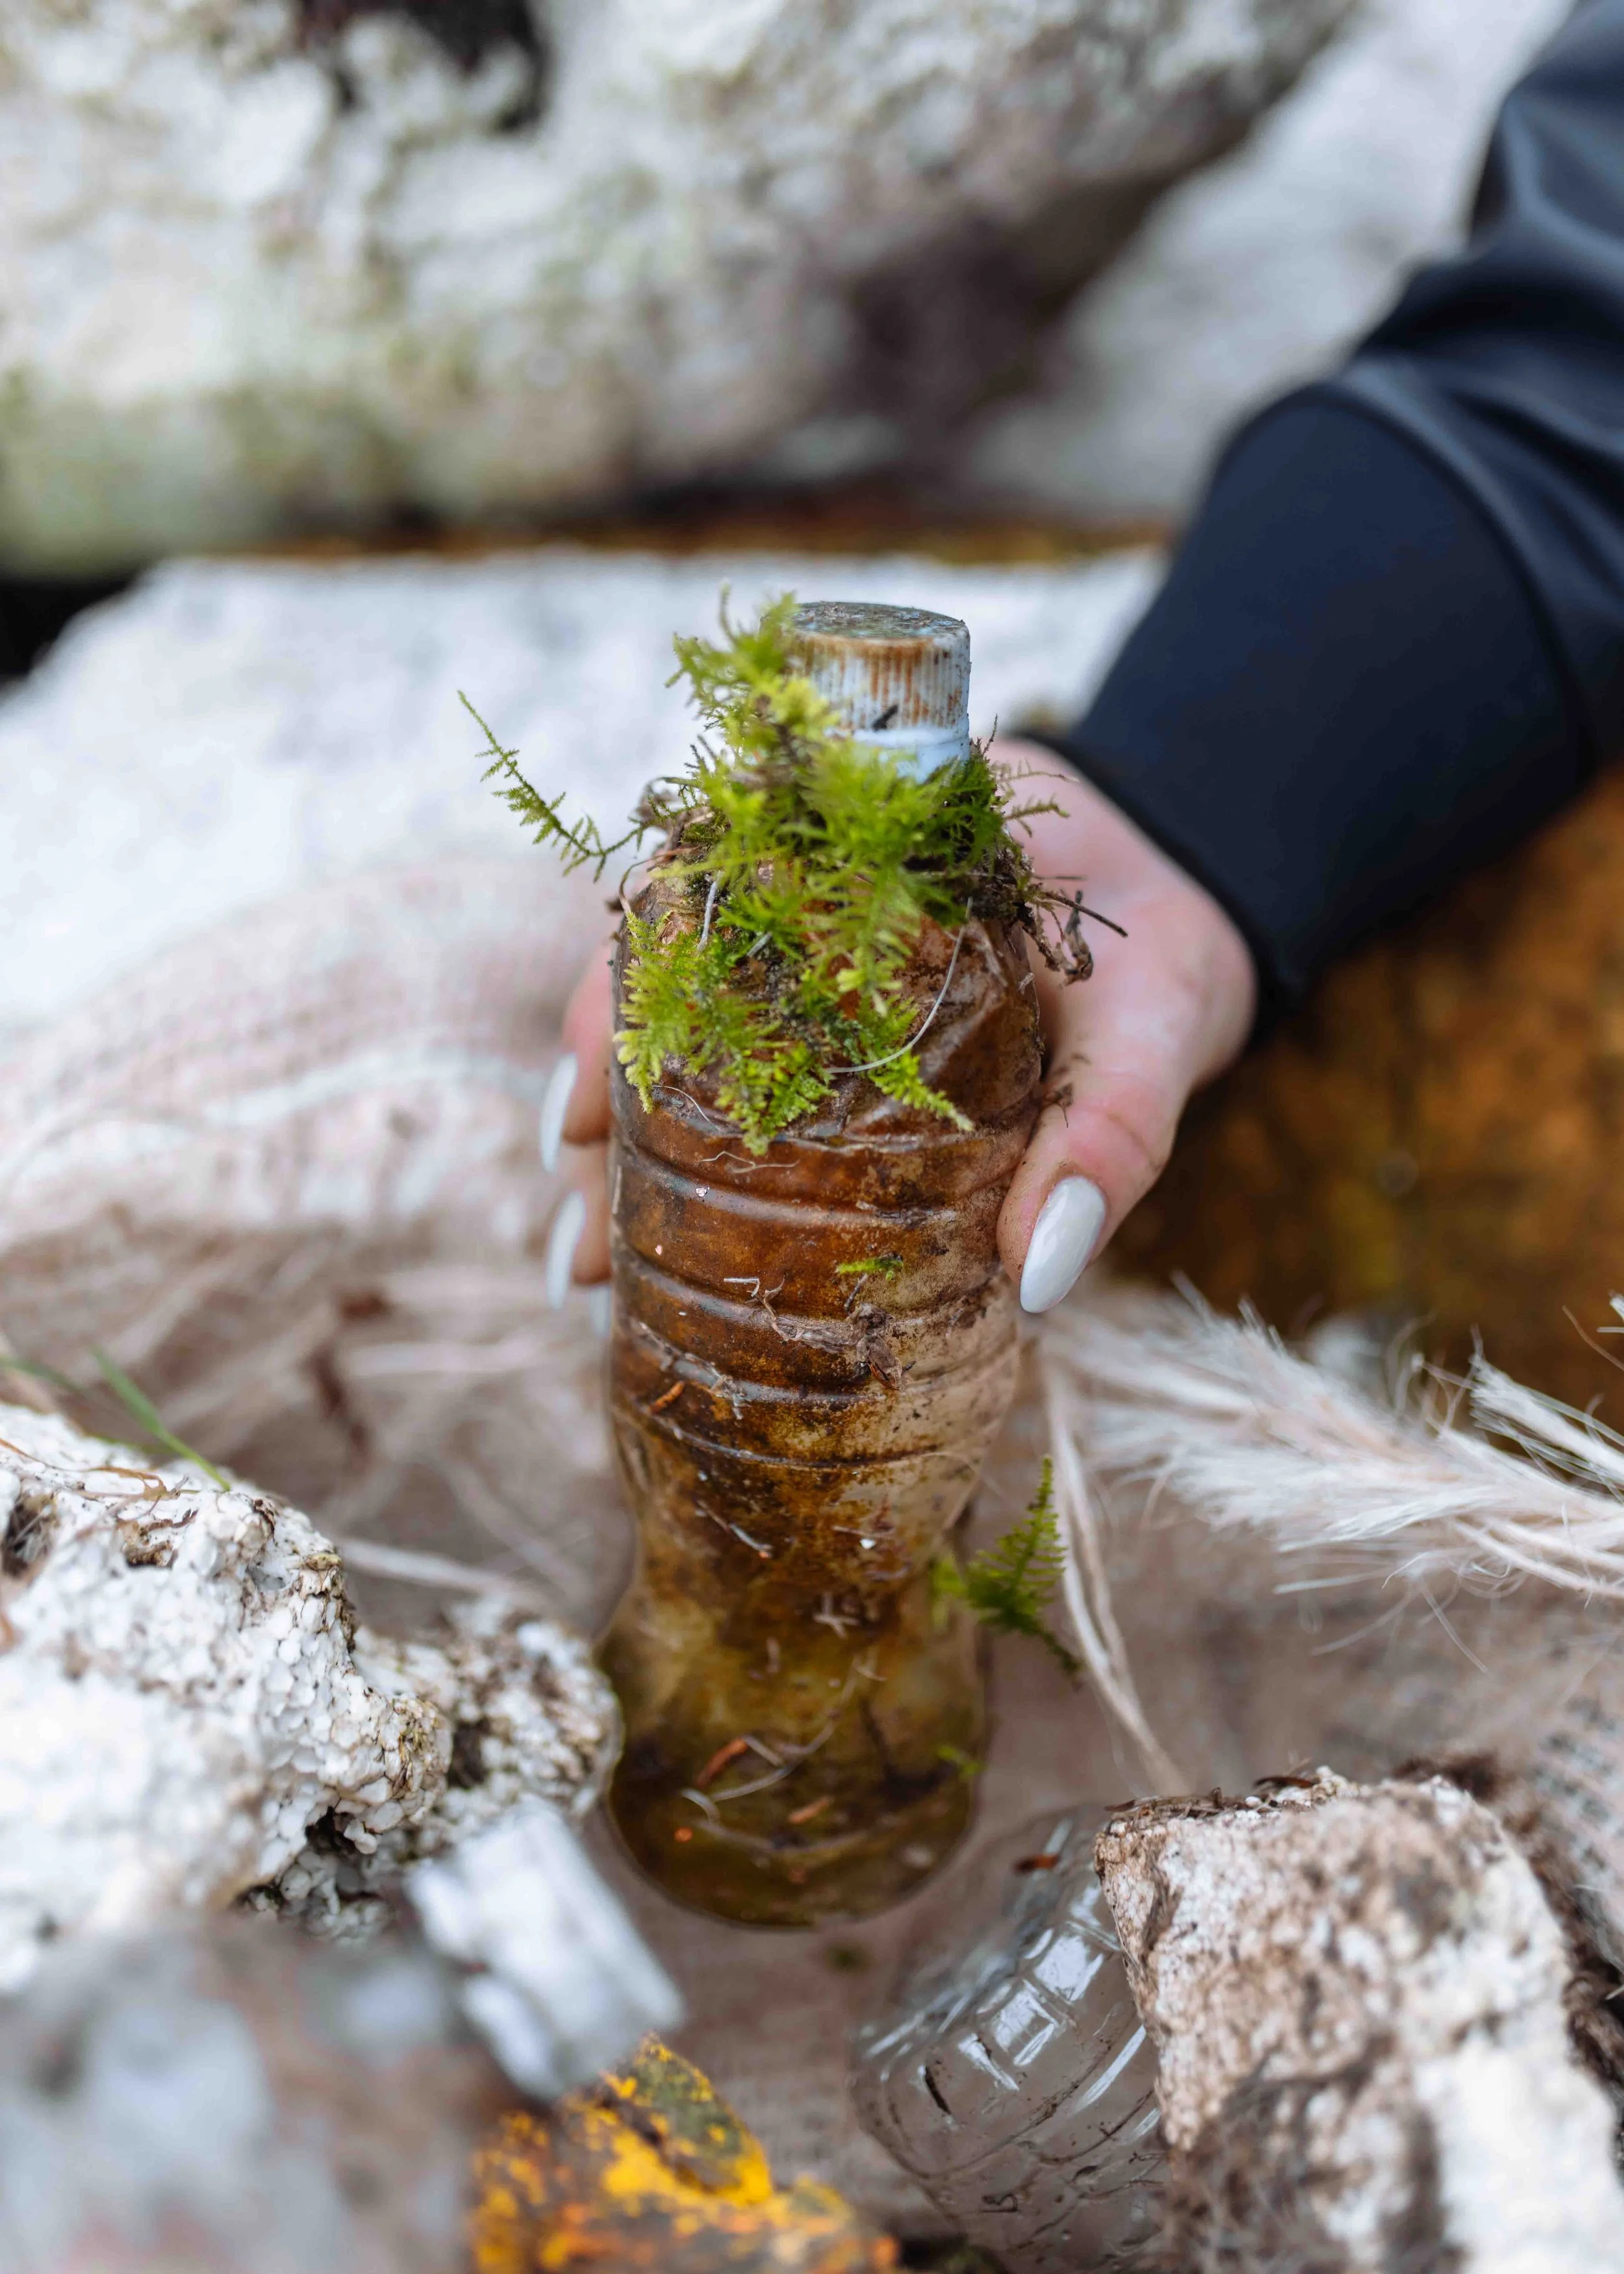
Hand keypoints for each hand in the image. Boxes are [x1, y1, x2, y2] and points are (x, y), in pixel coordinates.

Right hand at [538, 739, 1255, 1312]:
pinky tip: (657, 1256)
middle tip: (574, 1245)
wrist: (1205, 906)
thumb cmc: (1171, 949)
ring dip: (628, 1161)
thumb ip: (1113, 1131)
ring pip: (682, 1053)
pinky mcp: (843, 1040)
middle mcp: (808, 899)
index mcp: (861, 846)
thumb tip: (1034, 1272)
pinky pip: (745, 1094)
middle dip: (600, 1117)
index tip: (581, 1111)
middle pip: (658, 997)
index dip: (614, 1006)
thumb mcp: (1157, 1026)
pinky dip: (693, 1171)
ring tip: (587, 1278)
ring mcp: (813, 971)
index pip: (690, 907)